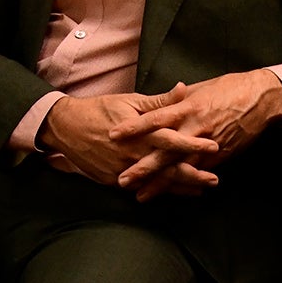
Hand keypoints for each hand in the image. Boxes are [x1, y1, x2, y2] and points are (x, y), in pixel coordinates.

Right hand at [41, 88, 217, 190]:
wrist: (67, 128)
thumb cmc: (101, 110)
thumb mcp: (130, 101)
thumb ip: (159, 102)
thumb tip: (183, 89)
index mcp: (140, 133)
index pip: (172, 140)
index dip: (194, 144)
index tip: (214, 146)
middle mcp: (134, 154)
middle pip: (168, 168)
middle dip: (193, 175)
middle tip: (215, 179)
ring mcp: (123, 170)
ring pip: (156, 182)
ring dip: (179, 187)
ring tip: (200, 190)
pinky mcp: (114, 180)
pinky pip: (140, 188)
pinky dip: (158, 191)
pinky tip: (173, 193)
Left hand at [109, 70, 281, 192]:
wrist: (260, 98)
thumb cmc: (228, 89)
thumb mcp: (199, 90)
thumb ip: (175, 101)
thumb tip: (156, 107)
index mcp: (187, 107)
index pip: (155, 118)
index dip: (133, 127)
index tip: (113, 135)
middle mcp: (195, 127)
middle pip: (164, 150)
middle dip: (142, 167)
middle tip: (122, 180)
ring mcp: (207, 144)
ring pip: (179, 167)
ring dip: (160, 183)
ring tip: (141, 196)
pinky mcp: (220, 156)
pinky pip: (198, 173)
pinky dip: (184, 185)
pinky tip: (171, 194)